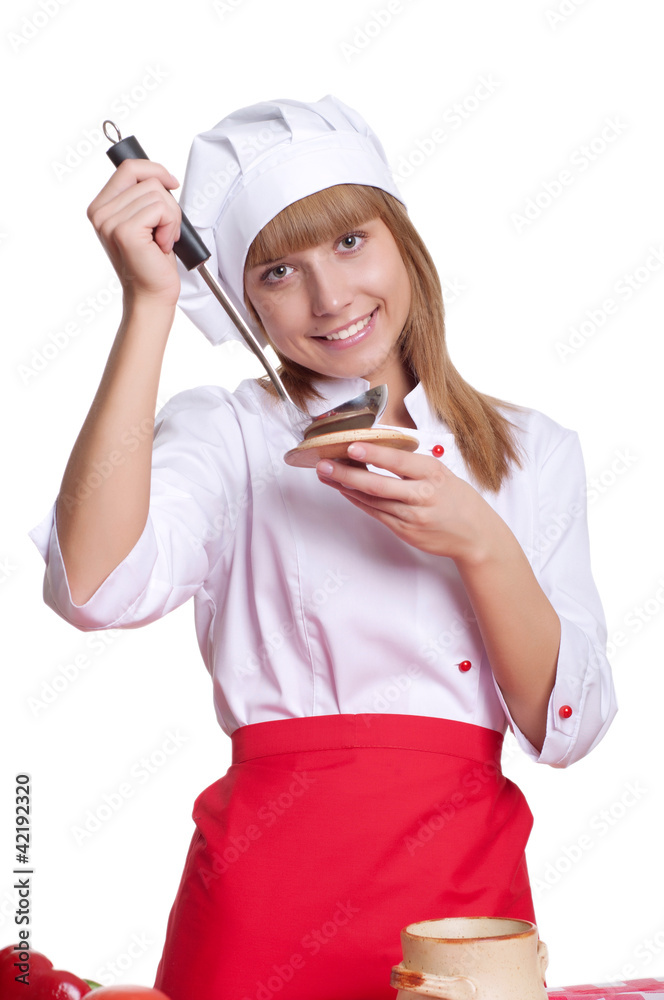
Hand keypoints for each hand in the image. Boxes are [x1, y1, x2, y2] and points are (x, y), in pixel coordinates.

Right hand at [87, 159, 181, 306]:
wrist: (151, 294)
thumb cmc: (151, 261)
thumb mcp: (145, 221)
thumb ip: (143, 196)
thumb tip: (161, 176)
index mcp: (101, 207)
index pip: (128, 167)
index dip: (155, 170)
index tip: (172, 184)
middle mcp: (100, 213)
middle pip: (147, 180)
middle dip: (168, 204)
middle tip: (166, 230)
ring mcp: (110, 222)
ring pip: (157, 194)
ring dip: (171, 218)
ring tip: (162, 240)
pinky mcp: (125, 231)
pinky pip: (161, 209)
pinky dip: (170, 226)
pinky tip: (162, 245)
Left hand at [316, 441, 502, 562]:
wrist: (475, 536)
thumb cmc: (457, 499)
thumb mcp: (441, 473)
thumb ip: (412, 464)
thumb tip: (376, 446)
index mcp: (433, 474)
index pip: (399, 462)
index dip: (374, 454)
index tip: (352, 446)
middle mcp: (423, 496)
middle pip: (378, 484)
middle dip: (347, 474)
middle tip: (324, 464)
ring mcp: (413, 517)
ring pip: (373, 500)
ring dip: (346, 487)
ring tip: (326, 475)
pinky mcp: (406, 531)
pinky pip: (376, 514)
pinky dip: (358, 501)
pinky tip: (344, 491)